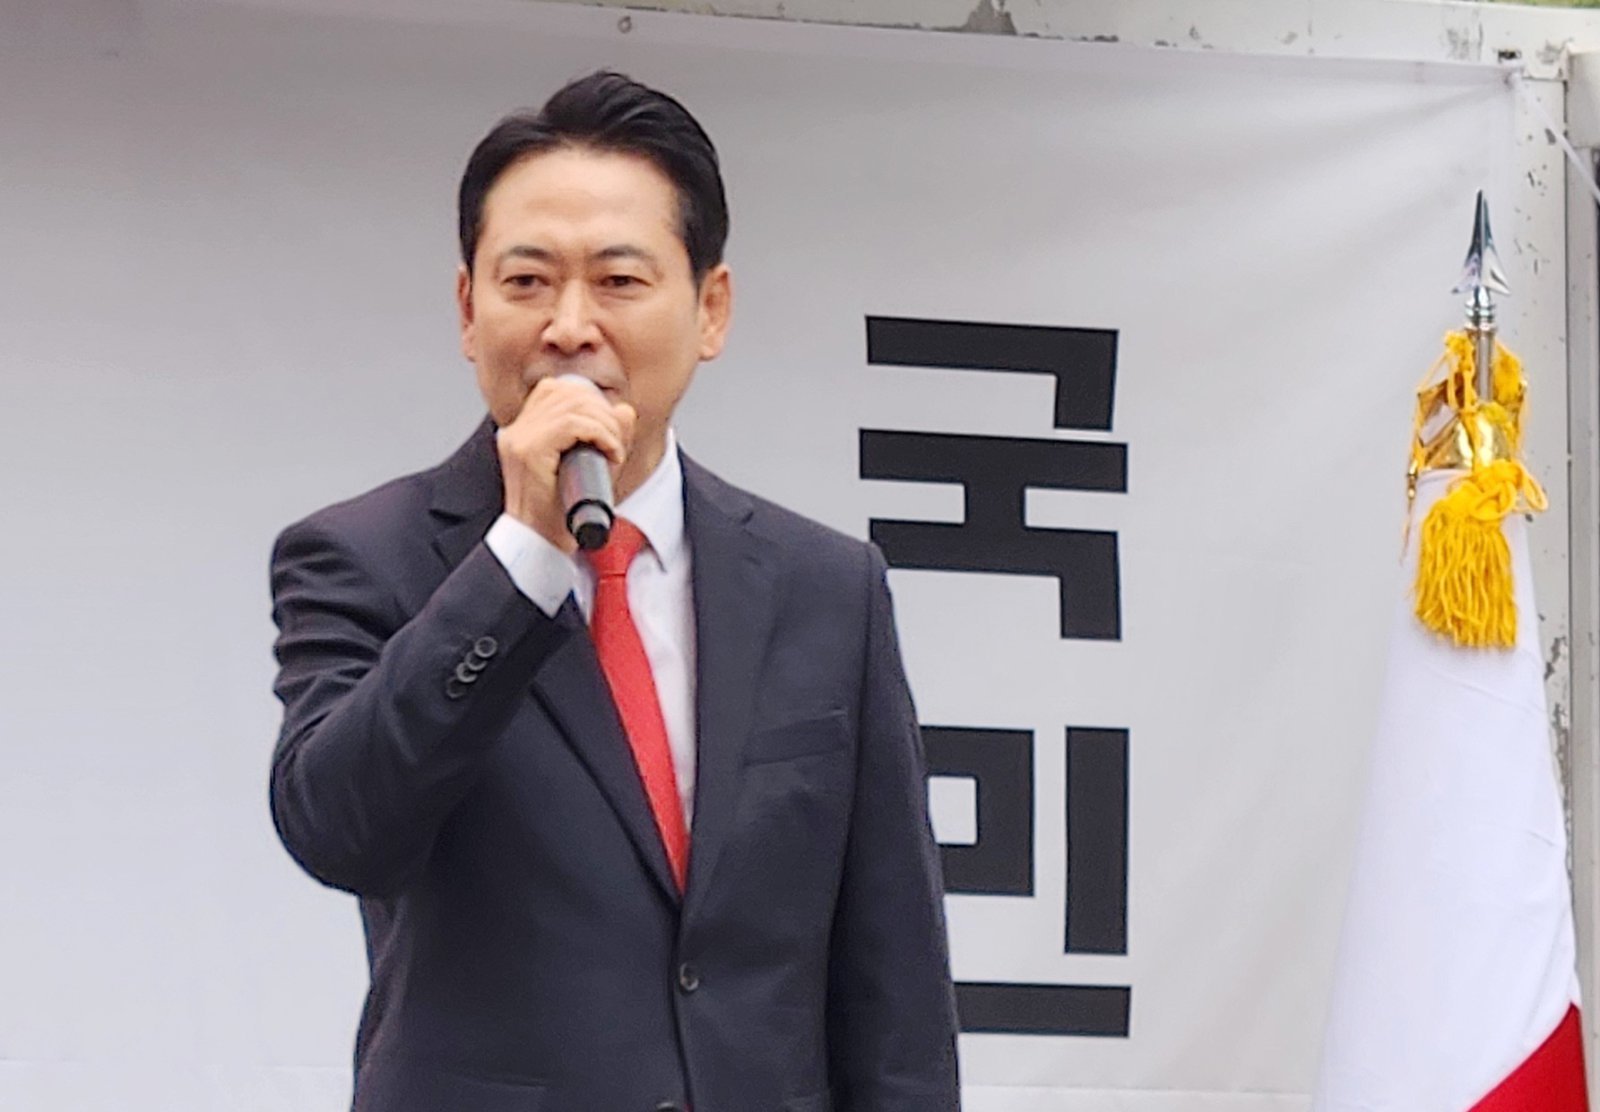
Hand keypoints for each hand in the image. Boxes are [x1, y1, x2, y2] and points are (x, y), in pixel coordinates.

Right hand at [495, 376, 636, 552]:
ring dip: (605, 425)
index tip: (610, 430)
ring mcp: (518, 440)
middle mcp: (516, 431)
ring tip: (615, 451)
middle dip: (603, 412)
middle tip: (617, 442)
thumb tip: (624, 410)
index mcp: (522, 432)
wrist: (540, 547)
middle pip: (566, 392)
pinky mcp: (527, 452)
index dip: (590, 401)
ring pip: (572, 405)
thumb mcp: (590, 468)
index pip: (555, 389)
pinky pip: (571, 424)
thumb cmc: (561, 515)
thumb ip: (607, 436)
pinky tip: (611, 454)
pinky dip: (600, 434)